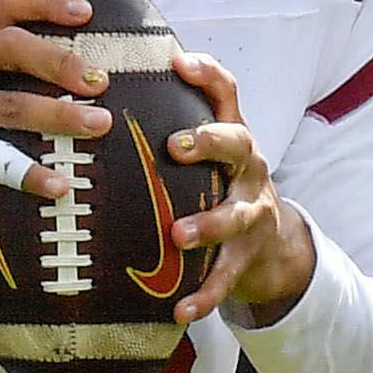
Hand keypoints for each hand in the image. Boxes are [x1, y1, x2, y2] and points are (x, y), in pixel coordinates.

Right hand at [0, 0, 111, 212]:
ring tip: (98, 125)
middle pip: (15, 46)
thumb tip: (42, 58)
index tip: (84, 12)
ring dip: (62, 115)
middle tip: (99, 80)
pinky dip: (30, 175)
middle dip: (62, 60)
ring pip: (14, 104)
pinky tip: (58, 185)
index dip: (45, 2)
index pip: (2, 4)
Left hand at [161, 50, 314, 322]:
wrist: (274, 248)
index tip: (179, 62)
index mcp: (234, 138)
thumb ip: (171, 126)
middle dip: (208, 142)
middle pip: (237, 145)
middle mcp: (248, 169)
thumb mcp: (208, 156)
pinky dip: (204, 295)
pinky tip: (179, 310)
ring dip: (207, 224)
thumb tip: (98, 95)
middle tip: (174, 145)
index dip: (208, 75)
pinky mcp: (246, 258)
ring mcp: (252, 214)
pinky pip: (226, 278)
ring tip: (178, 235)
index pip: (228, 95)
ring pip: (235, 215)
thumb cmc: (220, 188)